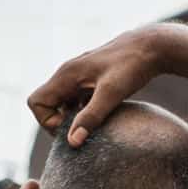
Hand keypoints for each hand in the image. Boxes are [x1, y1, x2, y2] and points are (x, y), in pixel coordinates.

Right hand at [27, 25, 171, 143]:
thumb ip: (91, 117)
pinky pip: (76, 101)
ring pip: (62, 103)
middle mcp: (68, 74)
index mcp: (66, 75)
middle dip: (59, 123)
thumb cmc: (132, 67)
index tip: (72, 128)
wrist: (151, 47)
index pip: (36, 102)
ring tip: (95, 127)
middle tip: (84, 132)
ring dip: (72, 119)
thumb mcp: (111, 94)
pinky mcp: (91, 80)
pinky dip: (84, 113)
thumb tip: (72, 142)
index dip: (47, 120)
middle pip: (47, 104)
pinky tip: (104, 119)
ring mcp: (79, 77)